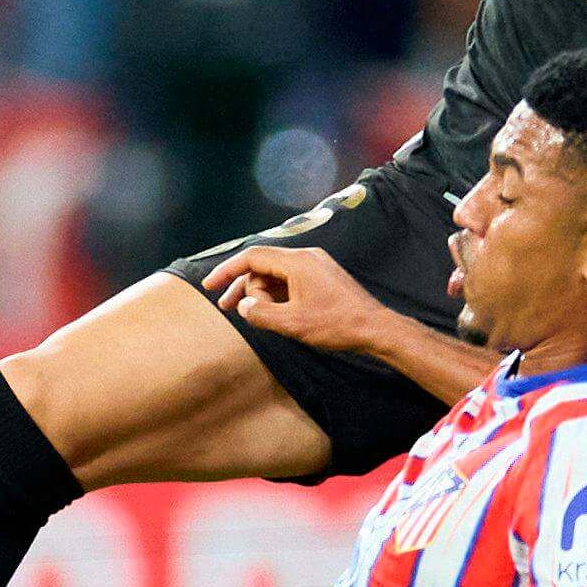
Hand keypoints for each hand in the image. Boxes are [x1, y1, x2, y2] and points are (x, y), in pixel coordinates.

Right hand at [204, 246, 391, 357]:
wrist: (376, 329)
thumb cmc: (337, 325)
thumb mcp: (292, 323)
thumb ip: (260, 313)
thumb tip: (244, 306)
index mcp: (297, 262)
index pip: (252, 257)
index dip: (227, 271)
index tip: (209, 286)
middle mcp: (306, 257)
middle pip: (262, 265)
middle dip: (243, 286)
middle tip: (226, 308)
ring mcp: (316, 266)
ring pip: (276, 274)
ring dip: (260, 293)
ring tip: (248, 313)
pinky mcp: (322, 278)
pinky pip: (290, 280)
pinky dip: (276, 294)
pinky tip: (271, 312)